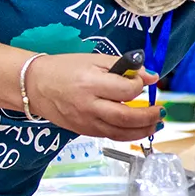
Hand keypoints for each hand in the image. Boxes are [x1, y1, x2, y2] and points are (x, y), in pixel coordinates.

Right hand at [23, 53, 161, 141]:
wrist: (33, 85)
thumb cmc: (64, 69)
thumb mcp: (94, 59)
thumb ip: (125, 66)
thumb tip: (151, 76)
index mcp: (90, 83)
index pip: (126, 90)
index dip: (140, 86)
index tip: (143, 82)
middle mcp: (88, 106)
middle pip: (126, 117)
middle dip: (149, 116)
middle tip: (161, 111)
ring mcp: (85, 122)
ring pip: (120, 133)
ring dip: (144, 130)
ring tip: (157, 123)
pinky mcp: (83, 131)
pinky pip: (111, 136)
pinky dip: (128, 134)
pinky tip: (139, 128)